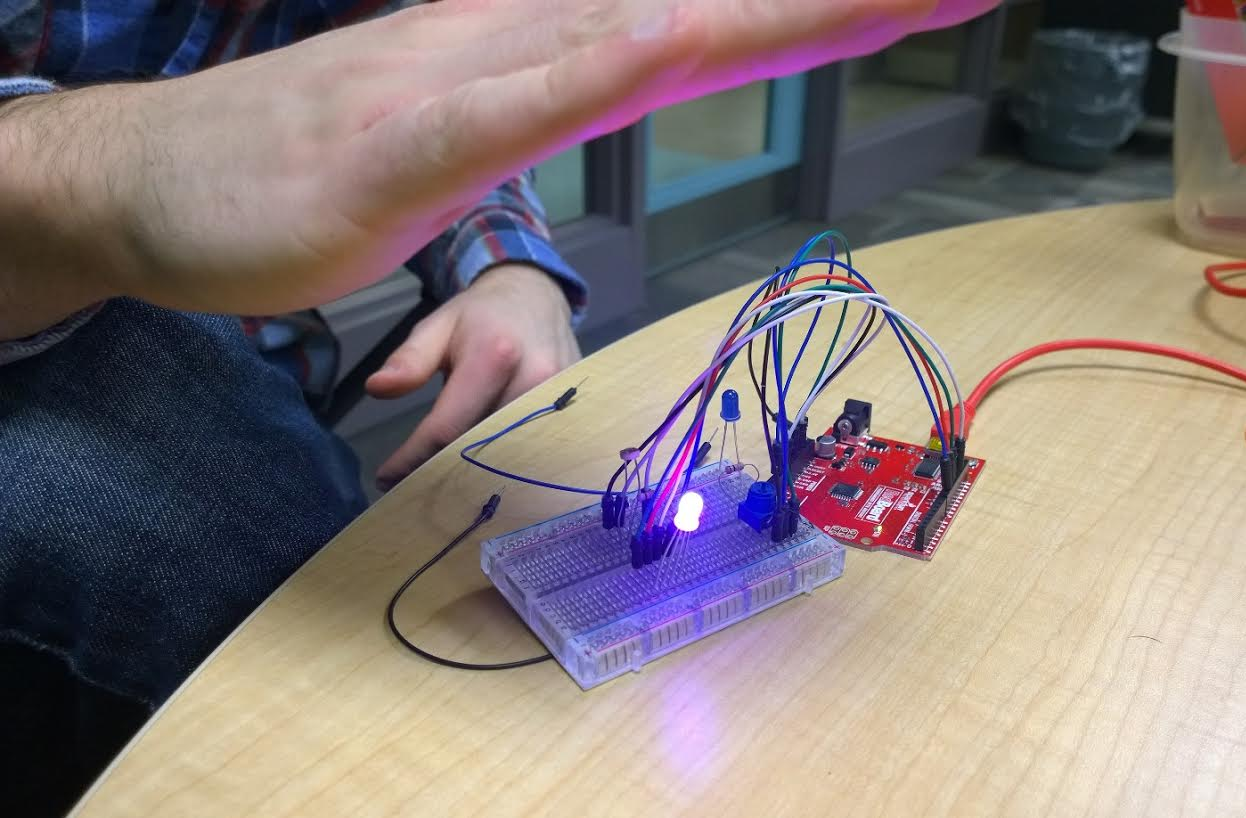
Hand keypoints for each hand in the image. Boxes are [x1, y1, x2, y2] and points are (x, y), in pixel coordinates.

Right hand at [0, 0, 996, 329]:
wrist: (148, 185)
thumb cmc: (302, 162)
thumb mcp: (450, 126)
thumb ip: (541, 95)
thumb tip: (625, 64)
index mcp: (538, 44)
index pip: (709, 11)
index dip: (822, 3)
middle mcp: (516, 38)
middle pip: (707, 3)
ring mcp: (460, 83)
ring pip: (641, 31)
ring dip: (771, 8)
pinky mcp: (401, 146)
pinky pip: (519, 106)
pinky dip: (600, 70)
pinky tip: (677, 37)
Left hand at [365, 264, 580, 489]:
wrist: (538, 298)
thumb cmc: (480, 316)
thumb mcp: (437, 327)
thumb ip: (409, 360)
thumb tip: (378, 388)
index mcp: (495, 354)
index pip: (449, 426)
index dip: (414, 458)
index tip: (387, 478)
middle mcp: (535, 379)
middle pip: (485, 448)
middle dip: (447, 473)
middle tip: (417, 488)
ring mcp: (561, 398)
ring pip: (515, 455)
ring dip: (480, 473)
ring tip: (448, 487)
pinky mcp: (576, 410)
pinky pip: (539, 449)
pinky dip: (510, 464)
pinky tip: (487, 473)